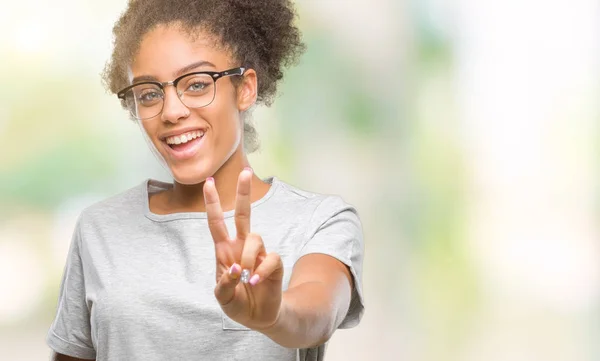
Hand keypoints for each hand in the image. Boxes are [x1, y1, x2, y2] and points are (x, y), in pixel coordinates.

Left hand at [203, 168, 283, 329]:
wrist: (259, 317)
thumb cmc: (238, 303)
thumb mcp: (223, 298)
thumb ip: (225, 284)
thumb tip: (237, 268)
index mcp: (225, 250)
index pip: (217, 222)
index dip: (212, 203)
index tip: (208, 182)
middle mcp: (242, 247)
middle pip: (244, 214)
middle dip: (243, 193)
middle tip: (244, 172)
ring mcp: (258, 254)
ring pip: (255, 237)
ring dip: (248, 257)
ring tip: (246, 275)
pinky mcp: (273, 263)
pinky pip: (270, 258)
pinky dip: (261, 271)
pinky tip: (257, 281)